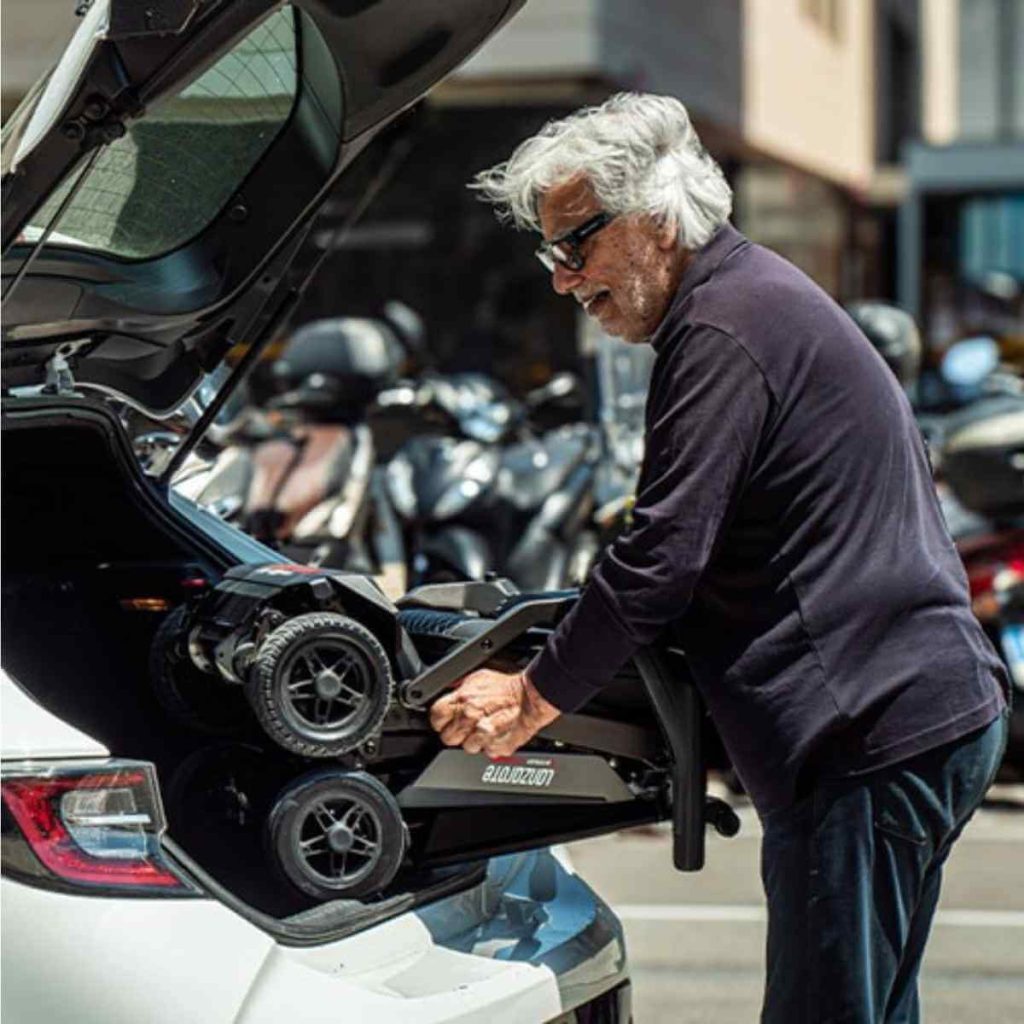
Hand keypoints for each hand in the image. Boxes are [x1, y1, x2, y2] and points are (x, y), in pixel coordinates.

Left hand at [429, 668, 560, 756]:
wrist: (532, 697)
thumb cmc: (508, 687)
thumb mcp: (477, 678)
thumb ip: (459, 688)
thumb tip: (448, 694)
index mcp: (462, 699)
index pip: (436, 717)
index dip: (441, 720)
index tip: (447, 721)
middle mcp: (469, 717)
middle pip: (447, 737)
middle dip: (456, 733)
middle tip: (467, 727)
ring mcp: (482, 734)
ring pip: (466, 748)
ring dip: (474, 741)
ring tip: (484, 730)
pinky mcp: (496, 747)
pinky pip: (485, 752)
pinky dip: (491, 746)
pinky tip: (496, 734)